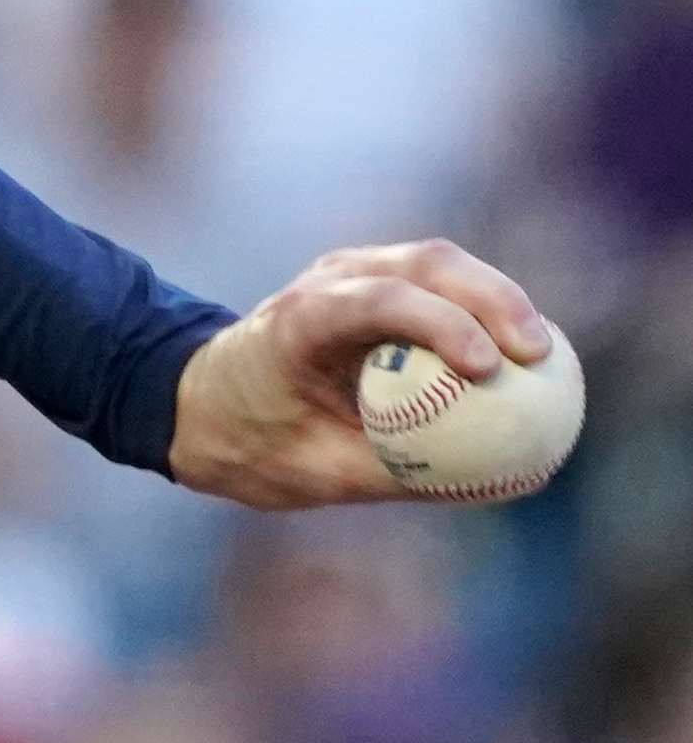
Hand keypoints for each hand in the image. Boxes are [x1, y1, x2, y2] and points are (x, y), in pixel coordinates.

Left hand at [167, 238, 552, 508]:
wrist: (197, 402)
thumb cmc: (252, 441)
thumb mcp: (318, 472)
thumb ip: (409, 474)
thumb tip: (511, 480)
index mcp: (298, 322)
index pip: (378, 302)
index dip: (441, 324)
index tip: (488, 368)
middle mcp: (327, 282)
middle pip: (426, 264)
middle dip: (493, 299)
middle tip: (539, 355)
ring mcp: (351, 274)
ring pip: (440, 262)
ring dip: (498, 297)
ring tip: (544, 352)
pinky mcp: (374, 283)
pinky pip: (441, 284)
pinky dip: (484, 309)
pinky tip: (523, 351)